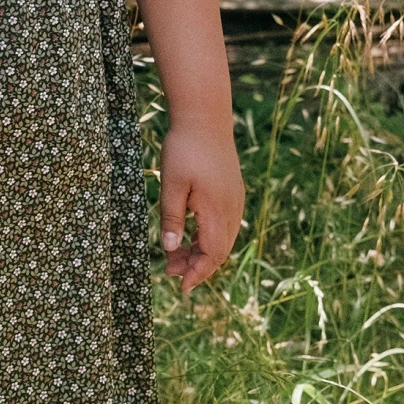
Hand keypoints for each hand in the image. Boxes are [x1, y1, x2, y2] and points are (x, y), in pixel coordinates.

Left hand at [159, 121, 244, 293]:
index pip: (212, 254)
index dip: (197, 273)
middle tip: (168, 271)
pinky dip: (207, 236)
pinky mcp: (232, 190)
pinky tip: (189, 234)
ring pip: (222, 238)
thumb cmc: (184, 148)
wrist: (205, 117)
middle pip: (219, 250)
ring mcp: (234, 199)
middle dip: (196, 265)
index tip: (181, 287)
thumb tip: (170, 250)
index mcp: (217, 210)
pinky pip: (224, 224)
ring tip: (174, 255)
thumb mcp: (171, 184)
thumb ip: (172, 218)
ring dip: (201, 250)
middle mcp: (231, 208)